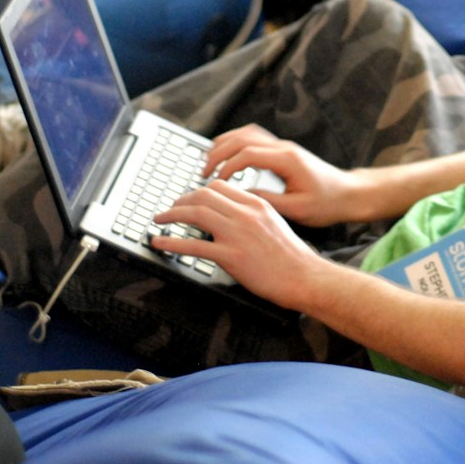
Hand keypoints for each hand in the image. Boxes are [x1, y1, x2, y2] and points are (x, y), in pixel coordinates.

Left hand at [151, 179, 321, 305]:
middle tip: (169, 209)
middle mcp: (245, 214)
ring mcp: (237, 234)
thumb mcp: (274, 224)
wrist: (304, 276)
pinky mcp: (231, 256)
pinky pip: (194, 245)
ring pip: (196, 213)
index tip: (189, 199)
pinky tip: (160, 242)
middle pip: (204, 195)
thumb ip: (252, 216)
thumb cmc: (292, 256)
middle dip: (181, 200)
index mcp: (256, 204)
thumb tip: (230, 217)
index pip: (220, 187)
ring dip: (172, 215)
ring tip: (160, 220)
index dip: (198, 191)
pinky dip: (172, 242)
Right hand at [205, 124, 372, 226]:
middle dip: (219, 153)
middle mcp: (284, 148)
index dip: (227, 167)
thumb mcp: (297, 210)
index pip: (248, 154)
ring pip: (247, 134)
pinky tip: (227, 157)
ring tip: (209, 162)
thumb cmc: (327, 204)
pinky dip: (236, 144)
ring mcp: (283, 147)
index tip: (214, 182)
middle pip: (243, 138)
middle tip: (204, 172)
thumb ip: (268, 201)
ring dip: (225, 144)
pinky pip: (254, 138)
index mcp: (287, 160)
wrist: (348, 194)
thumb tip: (241, 197)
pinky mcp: (283, 151)